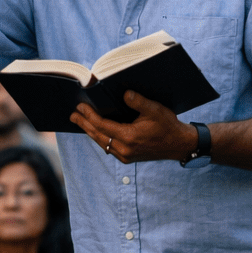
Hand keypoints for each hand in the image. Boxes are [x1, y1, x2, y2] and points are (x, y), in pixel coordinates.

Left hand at [70, 91, 197, 163]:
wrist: (178, 145)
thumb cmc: (168, 126)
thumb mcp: (155, 110)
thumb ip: (138, 102)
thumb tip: (124, 94)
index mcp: (129, 137)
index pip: (102, 126)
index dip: (89, 116)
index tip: (79, 107)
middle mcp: (124, 149)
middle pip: (98, 136)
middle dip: (84, 124)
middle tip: (72, 115)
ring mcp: (125, 156)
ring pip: (102, 143)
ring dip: (90, 132)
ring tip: (80, 121)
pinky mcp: (128, 158)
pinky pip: (108, 147)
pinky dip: (100, 138)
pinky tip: (96, 131)